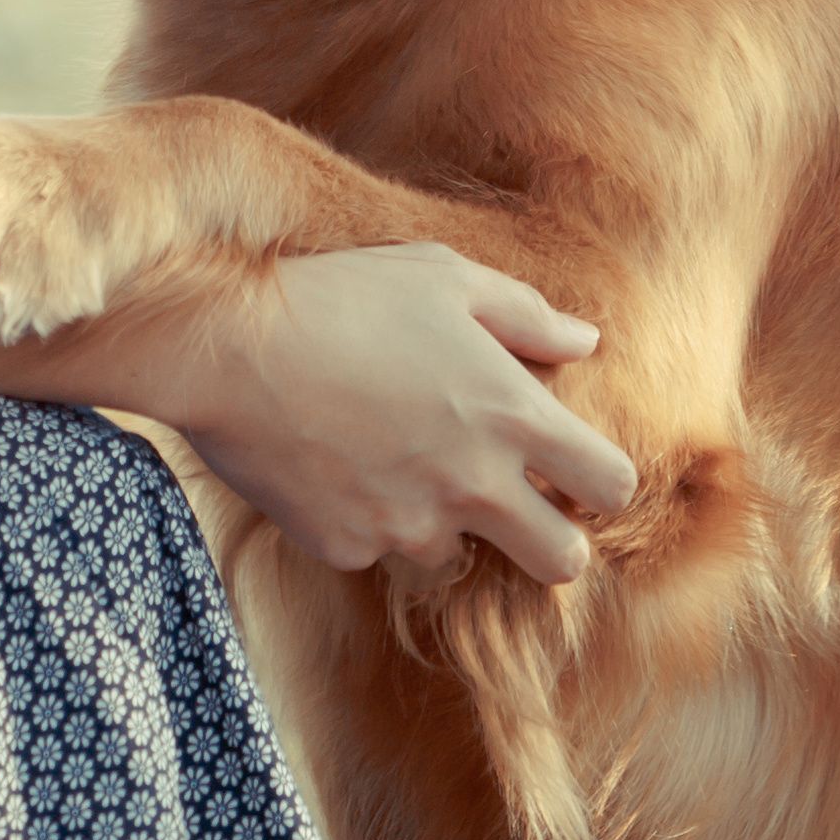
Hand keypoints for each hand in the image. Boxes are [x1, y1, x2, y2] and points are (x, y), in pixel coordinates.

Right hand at [133, 243, 634, 585]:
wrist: (228, 346)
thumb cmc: (342, 297)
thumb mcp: (443, 278)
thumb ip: (527, 316)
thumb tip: (586, 342)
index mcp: (510, 414)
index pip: (610, 485)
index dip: (605, 483)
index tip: (579, 472)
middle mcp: (473, 483)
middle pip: (561, 562)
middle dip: (554, 544)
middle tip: (521, 511)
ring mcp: (409, 524)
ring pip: (458, 556)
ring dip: (443, 521)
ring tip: (394, 456)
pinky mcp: (350, 548)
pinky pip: (379, 548)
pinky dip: (370, 518)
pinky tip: (339, 463)